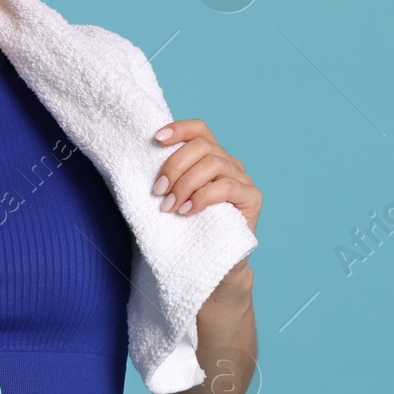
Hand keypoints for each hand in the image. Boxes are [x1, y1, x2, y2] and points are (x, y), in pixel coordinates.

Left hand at [152, 119, 260, 236]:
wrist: (214, 264)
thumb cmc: (189, 229)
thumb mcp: (175, 197)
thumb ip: (170, 178)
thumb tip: (142, 161)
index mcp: (211, 157)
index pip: (199, 129)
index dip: (179, 128)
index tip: (156, 139)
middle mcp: (229, 163)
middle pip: (202, 145)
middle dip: (175, 166)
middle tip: (158, 191)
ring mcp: (243, 179)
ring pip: (213, 164)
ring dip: (185, 184)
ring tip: (170, 206)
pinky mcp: (252, 198)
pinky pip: (226, 187)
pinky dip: (202, 197)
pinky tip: (187, 211)